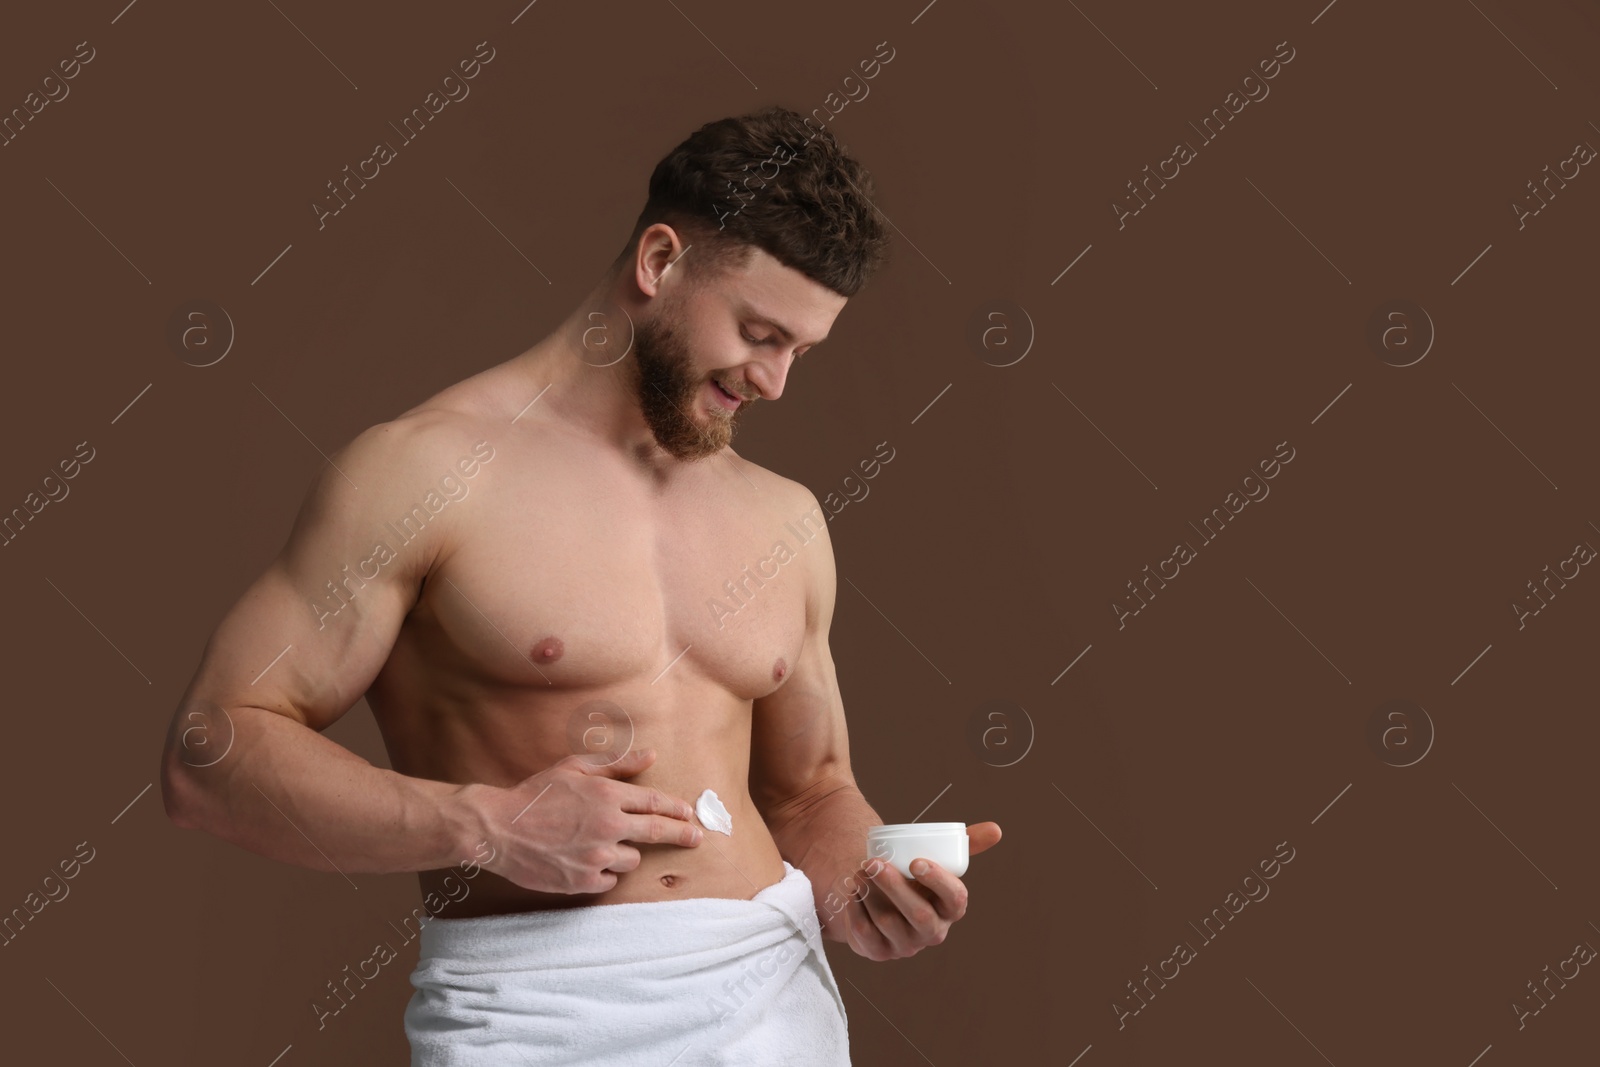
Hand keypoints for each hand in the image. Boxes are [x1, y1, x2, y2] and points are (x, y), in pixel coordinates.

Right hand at [463, 748, 702, 894]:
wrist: (498, 829)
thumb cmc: (535, 795)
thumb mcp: (574, 769)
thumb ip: (616, 763)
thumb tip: (651, 756)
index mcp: (607, 795)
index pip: (654, 803)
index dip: (675, 808)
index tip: (689, 814)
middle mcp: (607, 826)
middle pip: (657, 832)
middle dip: (682, 834)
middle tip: (696, 838)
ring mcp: (596, 856)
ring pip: (631, 860)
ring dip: (624, 853)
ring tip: (598, 845)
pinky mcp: (583, 881)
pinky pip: (610, 880)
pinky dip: (603, 873)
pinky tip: (584, 862)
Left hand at [844, 822, 1001, 960]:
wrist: (880, 899)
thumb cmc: (912, 877)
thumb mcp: (937, 860)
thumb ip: (964, 844)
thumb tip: (995, 829)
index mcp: (951, 909)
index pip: (954, 899)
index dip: (938, 881)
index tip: (916, 861)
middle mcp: (932, 931)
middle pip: (918, 914)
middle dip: (894, 886)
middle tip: (873, 862)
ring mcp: (905, 945)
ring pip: (888, 922)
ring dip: (870, 894)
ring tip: (859, 870)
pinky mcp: (878, 952)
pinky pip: (865, 933)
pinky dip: (856, 909)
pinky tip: (851, 891)